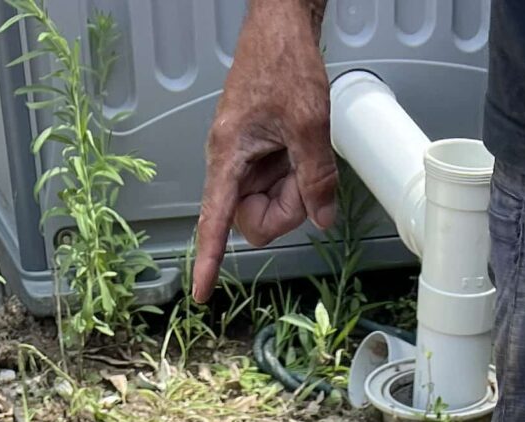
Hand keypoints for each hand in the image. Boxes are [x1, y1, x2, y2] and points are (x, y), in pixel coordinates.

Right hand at [191, 0, 334, 301]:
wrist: (281, 27)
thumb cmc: (282, 62)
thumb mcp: (308, 123)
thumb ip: (316, 177)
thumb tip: (322, 219)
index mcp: (228, 156)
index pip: (215, 221)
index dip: (209, 259)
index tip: (203, 292)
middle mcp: (230, 163)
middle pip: (254, 221)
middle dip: (285, 209)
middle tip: (304, 175)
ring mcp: (245, 161)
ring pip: (269, 206)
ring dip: (292, 191)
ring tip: (302, 152)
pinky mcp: (259, 155)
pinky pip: (276, 186)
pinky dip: (294, 178)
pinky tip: (300, 150)